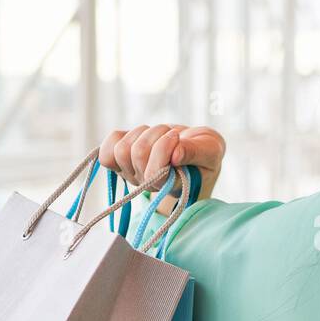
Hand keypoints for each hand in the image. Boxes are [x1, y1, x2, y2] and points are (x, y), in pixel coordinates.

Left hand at [99, 125, 224, 210]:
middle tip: (172, 136)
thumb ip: (196, 152)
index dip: (164, 149)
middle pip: (136, 154)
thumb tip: (175, 153)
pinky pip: (108, 146)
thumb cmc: (203, 153)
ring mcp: (131, 172)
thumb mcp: (211, 151)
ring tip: (160, 136)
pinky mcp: (120, 158)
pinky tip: (139, 137)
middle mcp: (146, 184)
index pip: (153, 174)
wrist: (193, 151)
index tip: (178, 141)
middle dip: (157, 136)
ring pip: (122, 148)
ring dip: (143, 134)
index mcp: (169, 186)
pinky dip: (123, 136)